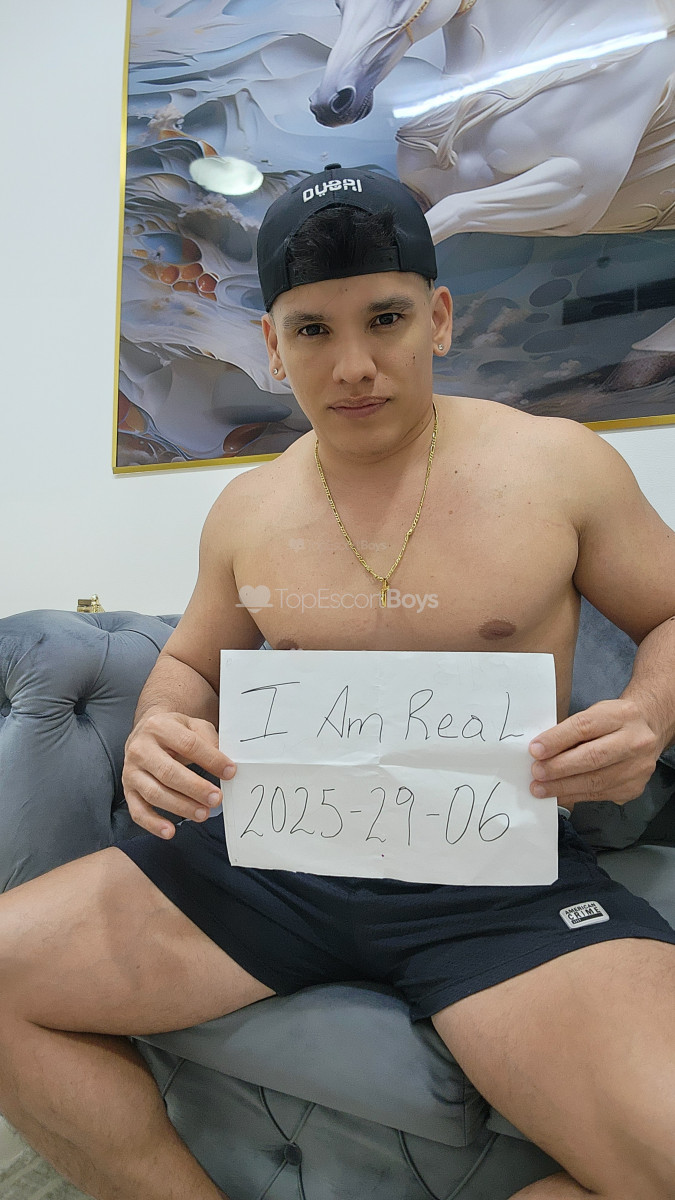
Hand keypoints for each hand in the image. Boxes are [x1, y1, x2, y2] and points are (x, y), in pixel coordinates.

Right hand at [122, 712, 235, 838]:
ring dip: (180, 807)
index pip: (188, 744)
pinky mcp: (128, 790)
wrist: (146, 732)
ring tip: (202, 813)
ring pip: (154, 793)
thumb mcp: (193, 726)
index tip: (230, 772)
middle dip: (195, 788)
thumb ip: (209, 740)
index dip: (211, 759)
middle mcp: (140, 749)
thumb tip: (224, 765)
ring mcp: (131, 771)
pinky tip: (170, 831)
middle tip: (216, 798)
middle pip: (168, 772)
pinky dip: (153, 824)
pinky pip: (137, 810)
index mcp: (159, 727)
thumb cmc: (174, 732)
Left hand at [529, 698, 659, 808]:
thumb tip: (542, 751)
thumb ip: (572, 730)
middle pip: (592, 757)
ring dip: (563, 786)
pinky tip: (560, 794)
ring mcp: (638, 767)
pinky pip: (600, 794)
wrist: (648, 730)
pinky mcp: (634, 787)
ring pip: (596, 781)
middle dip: (559, 767)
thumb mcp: (596, 712)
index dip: (557, 740)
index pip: (585, 727)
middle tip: (536, 772)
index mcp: (622, 715)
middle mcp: (635, 741)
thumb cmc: (614, 721)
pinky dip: (575, 795)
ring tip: (541, 787)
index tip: (536, 750)